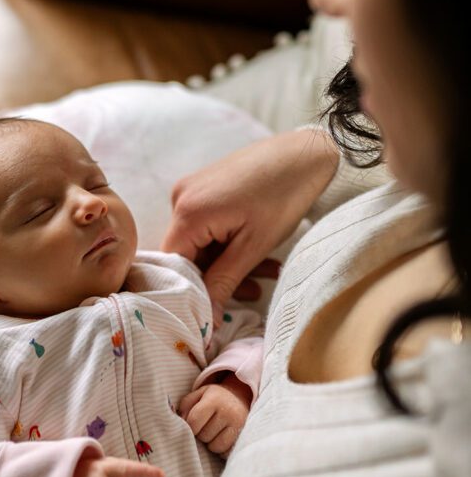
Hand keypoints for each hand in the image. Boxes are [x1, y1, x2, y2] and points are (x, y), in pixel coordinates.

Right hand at [162, 127, 338, 309]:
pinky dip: (230, 242)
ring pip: (202, 242)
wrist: (304, 154)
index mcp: (187, 212)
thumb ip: (223, 283)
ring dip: (230, 261)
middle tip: (254, 292)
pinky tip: (260, 254)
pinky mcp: (205, 188)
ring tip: (268, 271)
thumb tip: (207, 322)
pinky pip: (209, 226)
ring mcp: (192, 190)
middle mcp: (181, 198)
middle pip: (187, 253)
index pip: (172, 265)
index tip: (214, 311)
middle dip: (219, 277)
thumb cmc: (282, 196)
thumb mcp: (253, 247)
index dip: (191, 291)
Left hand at [179, 374, 252, 455]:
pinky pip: (226, 453)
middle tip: (207, 425)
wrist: (240, 398)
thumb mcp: (199, 395)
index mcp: (214, 399)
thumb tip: (180, 422)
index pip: (194, 421)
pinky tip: (223, 437)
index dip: (190, 427)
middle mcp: (229, 412)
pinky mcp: (244, 438)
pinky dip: (221, 449)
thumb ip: (185, 406)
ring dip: (211, 443)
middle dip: (201, 434)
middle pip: (204, 436)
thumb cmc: (213, 398)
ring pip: (215, 447)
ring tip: (215, 432)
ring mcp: (239, 426)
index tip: (193, 424)